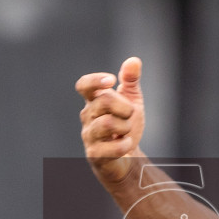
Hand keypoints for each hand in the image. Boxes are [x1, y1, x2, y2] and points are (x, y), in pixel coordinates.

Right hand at [75, 56, 144, 186]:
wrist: (128, 158)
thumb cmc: (125, 126)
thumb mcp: (132, 101)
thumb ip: (131, 80)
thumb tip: (133, 61)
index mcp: (94, 101)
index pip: (84, 85)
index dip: (96, 80)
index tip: (112, 81)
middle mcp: (87, 116)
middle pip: (103, 100)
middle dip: (124, 107)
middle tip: (129, 116)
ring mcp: (89, 136)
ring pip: (107, 123)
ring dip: (125, 127)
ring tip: (125, 132)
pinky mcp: (94, 154)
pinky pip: (112, 146)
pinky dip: (125, 144)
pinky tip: (126, 145)